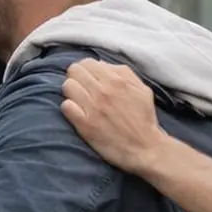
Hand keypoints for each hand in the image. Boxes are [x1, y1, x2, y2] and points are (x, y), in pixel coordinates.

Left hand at [58, 59, 173, 172]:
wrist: (146, 148)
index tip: (87, 78)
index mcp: (117, 80)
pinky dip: (69, 108)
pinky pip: (65, 107)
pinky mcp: (85, 125)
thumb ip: (123, 73)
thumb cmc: (144, 119)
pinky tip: (77, 113)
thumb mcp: (141, 89)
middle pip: (74, 71)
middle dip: (75, 77)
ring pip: (67, 86)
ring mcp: (93, 108)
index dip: (85, 69)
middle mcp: (103, 91)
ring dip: (71, 92)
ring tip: (78, 100)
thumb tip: (101, 64)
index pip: (87, 63)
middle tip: (81, 88)